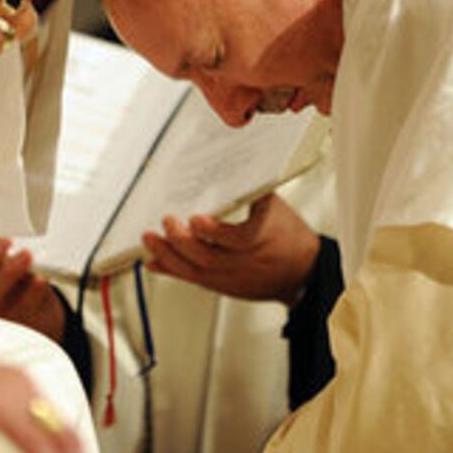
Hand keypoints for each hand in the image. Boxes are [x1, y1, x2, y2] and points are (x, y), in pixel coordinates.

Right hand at [0, 238, 65, 343]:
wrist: (38, 308)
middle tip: (6, 241)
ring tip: (26, 255)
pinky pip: (23, 306)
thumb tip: (4, 227)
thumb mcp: (2, 262)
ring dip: (8, 272)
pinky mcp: (18, 320)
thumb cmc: (15, 278)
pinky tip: (40, 279)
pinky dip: (33, 291)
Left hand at [141, 193, 319, 305]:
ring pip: (197, 271)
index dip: (214, 231)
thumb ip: (251, 191)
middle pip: (209, 257)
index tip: (195, 217)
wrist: (303, 273)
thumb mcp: (276, 207)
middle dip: (181, 241)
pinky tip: (154, 260)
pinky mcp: (224, 286)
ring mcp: (233, 277)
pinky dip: (171, 269)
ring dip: (169, 255)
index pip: (238, 238)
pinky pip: (194, 280)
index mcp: (263, 238)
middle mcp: (246, 261)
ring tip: (150, 239)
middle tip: (167, 221)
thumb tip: (225, 166)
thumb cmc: (288, 234)